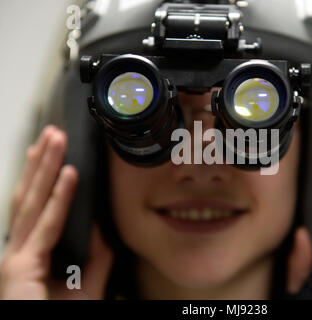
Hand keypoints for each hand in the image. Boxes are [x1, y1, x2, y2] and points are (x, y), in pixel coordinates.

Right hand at [0, 126, 112, 299]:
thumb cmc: (63, 315)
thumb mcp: (87, 282)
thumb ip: (96, 255)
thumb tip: (101, 225)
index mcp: (31, 252)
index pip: (36, 205)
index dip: (42, 177)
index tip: (50, 153)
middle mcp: (19, 249)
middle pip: (30, 195)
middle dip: (41, 162)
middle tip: (54, 133)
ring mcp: (16, 256)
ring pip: (33, 201)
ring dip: (46, 167)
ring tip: (55, 139)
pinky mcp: (22, 266)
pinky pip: (46, 225)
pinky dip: (59, 197)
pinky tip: (70, 174)